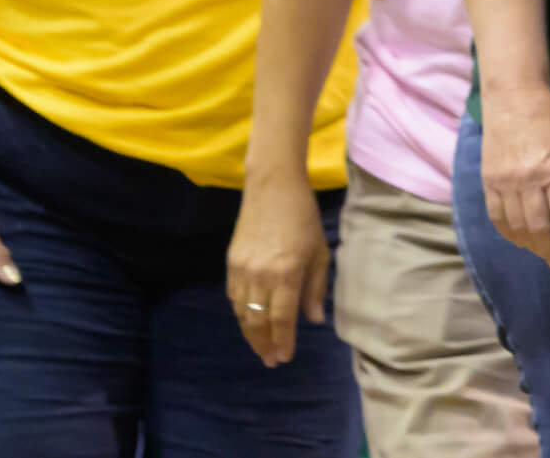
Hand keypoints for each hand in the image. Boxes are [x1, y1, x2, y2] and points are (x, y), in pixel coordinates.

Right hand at [226, 179, 330, 367]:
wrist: (272, 188)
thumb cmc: (303, 218)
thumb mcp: (319, 251)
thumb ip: (316, 288)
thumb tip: (314, 320)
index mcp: (286, 273)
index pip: (282, 319)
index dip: (283, 342)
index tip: (285, 358)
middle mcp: (260, 276)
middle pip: (258, 321)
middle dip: (264, 345)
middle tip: (271, 361)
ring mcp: (241, 270)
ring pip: (242, 313)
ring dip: (251, 334)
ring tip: (261, 348)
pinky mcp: (230, 263)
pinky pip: (233, 297)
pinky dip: (240, 314)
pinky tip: (249, 321)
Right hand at [481, 85, 549, 273]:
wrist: (514, 99)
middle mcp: (530, 180)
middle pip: (540, 229)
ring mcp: (505, 182)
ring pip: (516, 227)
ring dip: (531, 247)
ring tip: (542, 254)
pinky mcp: (488, 181)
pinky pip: (496, 217)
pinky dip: (508, 234)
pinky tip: (519, 242)